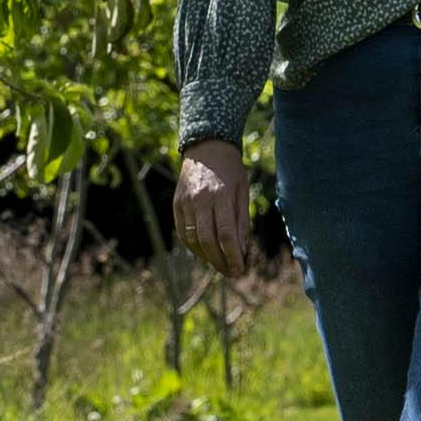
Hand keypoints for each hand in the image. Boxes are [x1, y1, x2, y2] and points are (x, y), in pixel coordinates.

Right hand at [172, 137, 255, 279]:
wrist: (206, 147)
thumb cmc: (231, 170)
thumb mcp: (243, 192)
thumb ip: (242, 222)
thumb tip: (241, 251)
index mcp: (222, 195)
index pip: (226, 234)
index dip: (232, 256)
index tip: (240, 270)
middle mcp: (201, 199)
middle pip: (208, 240)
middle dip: (220, 261)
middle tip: (230, 273)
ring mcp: (186, 202)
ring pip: (193, 239)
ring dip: (207, 257)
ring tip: (220, 264)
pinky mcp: (177, 203)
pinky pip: (183, 232)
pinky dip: (193, 246)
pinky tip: (205, 252)